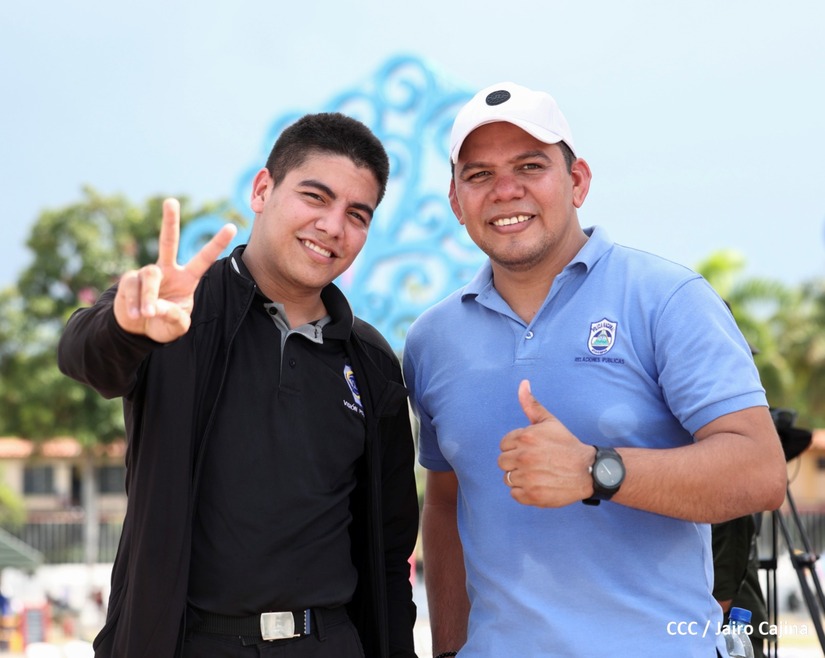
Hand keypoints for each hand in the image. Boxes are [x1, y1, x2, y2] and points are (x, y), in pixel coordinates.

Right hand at [113, 198, 236, 341]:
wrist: (139, 330)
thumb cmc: (164, 324)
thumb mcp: (177, 325)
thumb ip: (173, 317)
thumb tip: (156, 307)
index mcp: (186, 279)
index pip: (203, 259)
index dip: (217, 243)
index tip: (233, 227)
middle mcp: (168, 271)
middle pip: (168, 242)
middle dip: (169, 221)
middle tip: (171, 201)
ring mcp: (147, 273)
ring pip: (149, 275)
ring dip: (148, 296)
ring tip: (147, 314)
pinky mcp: (129, 280)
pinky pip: (132, 287)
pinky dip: (134, 303)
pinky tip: (136, 314)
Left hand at [498, 380, 594, 506]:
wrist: (589, 471)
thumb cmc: (566, 445)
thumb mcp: (549, 421)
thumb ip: (531, 404)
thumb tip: (523, 383)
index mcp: (525, 437)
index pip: (503, 445)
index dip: (516, 447)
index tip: (531, 450)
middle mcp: (524, 457)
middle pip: (502, 462)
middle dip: (515, 462)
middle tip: (534, 463)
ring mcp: (527, 477)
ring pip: (507, 478)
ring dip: (519, 477)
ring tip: (537, 474)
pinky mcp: (532, 496)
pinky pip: (514, 494)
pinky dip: (524, 492)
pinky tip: (538, 485)